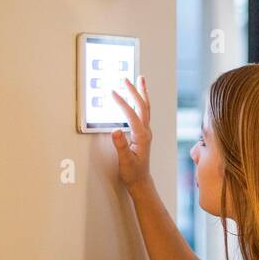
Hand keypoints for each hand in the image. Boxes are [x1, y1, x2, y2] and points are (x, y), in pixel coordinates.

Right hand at [110, 76, 152, 190]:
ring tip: (140, 79)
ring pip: (145, 107)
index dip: (122, 103)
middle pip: (142, 106)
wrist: (140, 180)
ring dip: (142, 92)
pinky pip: (143, 112)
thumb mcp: (125, 161)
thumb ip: (121, 146)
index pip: (131, 115)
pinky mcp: (143, 132)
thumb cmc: (133, 172)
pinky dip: (141, 101)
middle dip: (134, 91)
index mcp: (142, 136)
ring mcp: (146, 131)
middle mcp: (146, 132)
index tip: (112, 93)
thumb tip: (115, 131)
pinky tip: (138, 96)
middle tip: (126, 79)